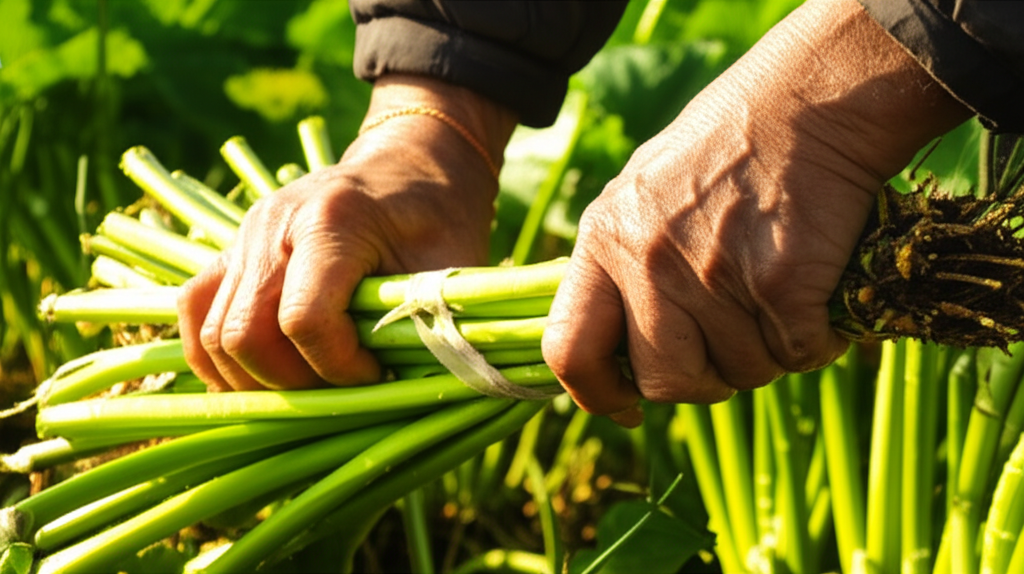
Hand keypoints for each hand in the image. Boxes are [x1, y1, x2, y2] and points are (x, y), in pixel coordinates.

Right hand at [178, 76, 516, 390]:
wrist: (409, 165)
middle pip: (243, 335)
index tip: (376, 374)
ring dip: (256, 380)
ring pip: (210, 334)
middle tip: (342, 389)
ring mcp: (244, 237)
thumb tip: (412, 396)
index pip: (303, 320)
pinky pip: (196, 311)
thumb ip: (430, 324)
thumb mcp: (451, 266)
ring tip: (310, 385)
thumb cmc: (440, 216)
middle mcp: (272, 226)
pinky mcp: (232, 251)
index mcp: (331, 221)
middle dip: (292, 384)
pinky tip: (261, 377)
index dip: (337, 367)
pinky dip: (216, 357)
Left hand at [541, 0, 970, 417]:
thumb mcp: (640, 193)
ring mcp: (713, 276)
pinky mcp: (781, 284)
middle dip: (703, 380)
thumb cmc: (724, 150)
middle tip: (731, 347)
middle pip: (665, 383)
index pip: (568, 350)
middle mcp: (648, 263)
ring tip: (778, 298)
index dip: (595, 395)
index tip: (624, 407)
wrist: (806, 102)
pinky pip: (799, 356)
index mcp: (603, 241)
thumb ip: (621, 265)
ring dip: (767, 354)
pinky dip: (816, 342)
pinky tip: (816, 300)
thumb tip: (618, 346)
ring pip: (741, 373)